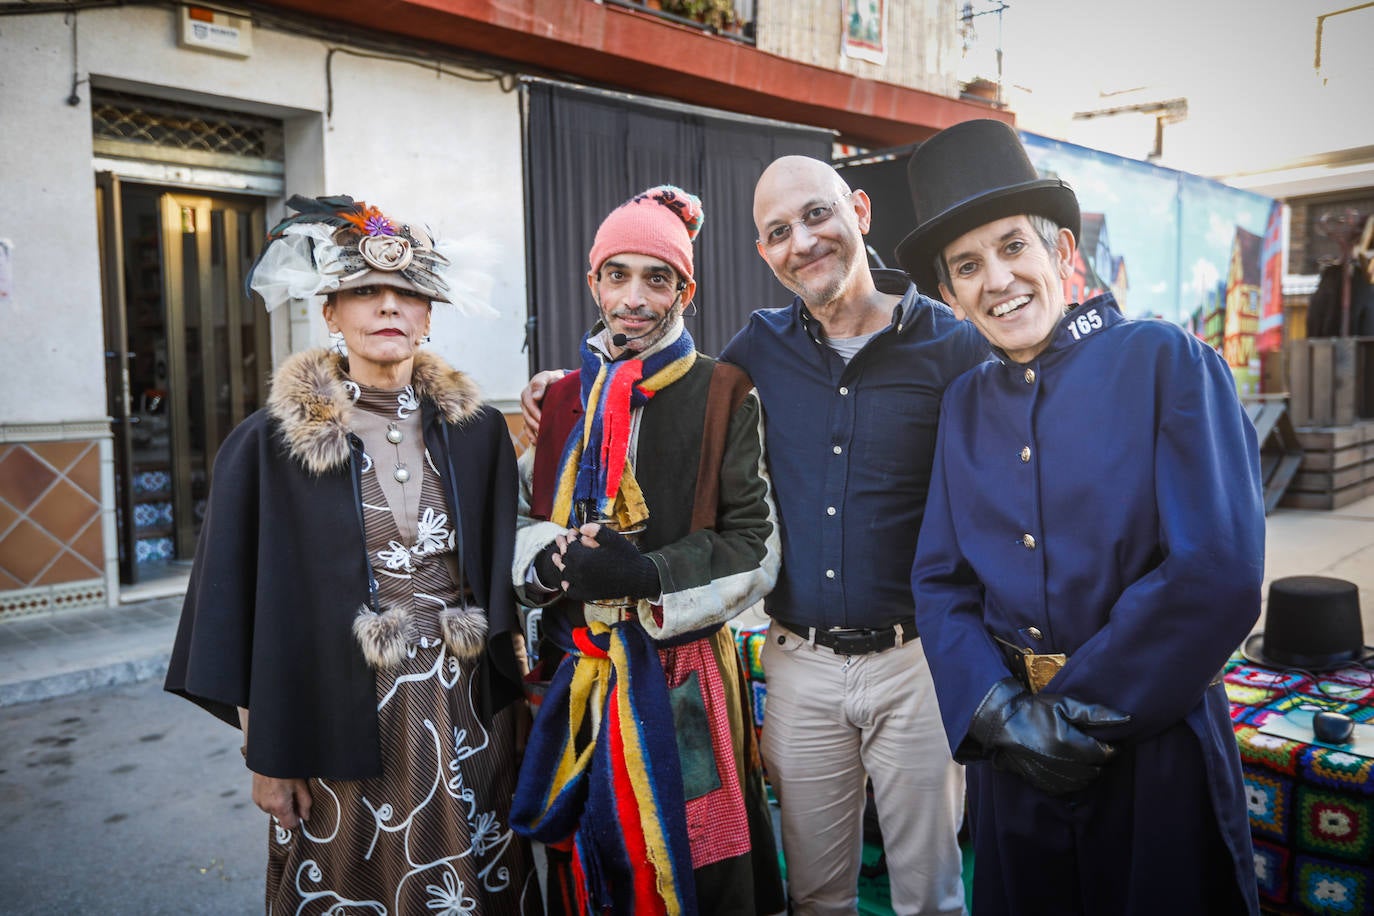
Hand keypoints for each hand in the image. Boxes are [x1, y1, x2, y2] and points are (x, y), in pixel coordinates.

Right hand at [251, 773, 312, 828]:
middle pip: (281, 817)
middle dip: (289, 809)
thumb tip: (305, 816)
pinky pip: (266, 803)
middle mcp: (267, 806)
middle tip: (293, 793)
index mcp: (280, 805)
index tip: (300, 811)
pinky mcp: (255, 796)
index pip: (289, 825)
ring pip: (273, 810)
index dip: (297, 819)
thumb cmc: (288, 768)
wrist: (270, 755)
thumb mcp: (301, 785)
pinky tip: (276, 786)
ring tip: (283, 787)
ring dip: (280, 803)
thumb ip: (305, 804)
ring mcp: (259, 802)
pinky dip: (272, 798)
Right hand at [520, 369, 567, 440]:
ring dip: (533, 432)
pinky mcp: (530, 419)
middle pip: (527, 416)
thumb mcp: (547, 377)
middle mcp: (525, 403)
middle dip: (535, 424)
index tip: (542, 419)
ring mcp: (527, 412)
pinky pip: (528, 429)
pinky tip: (537, 442)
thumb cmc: (552, 379)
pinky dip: (532, 436)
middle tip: (544, 431)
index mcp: (527, 393)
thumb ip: (541, 383)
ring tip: (541, 439)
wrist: (555, 383)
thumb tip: (536, 396)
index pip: (529, 404)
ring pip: (527, 424)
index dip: (535, 412)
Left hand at [560, 524, 659, 602]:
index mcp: (583, 559)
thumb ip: (595, 530)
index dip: (569, 537)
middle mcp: (579, 573)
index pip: (570, 546)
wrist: (638, 578)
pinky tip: (565, 580)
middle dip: (562, 547)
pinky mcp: (588, 594)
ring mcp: (583, 585)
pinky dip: (567, 585)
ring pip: (565, 573)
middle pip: (565, 559)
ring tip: (556, 557)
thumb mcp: (613, 538)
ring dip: (560, 564)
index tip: (572, 531)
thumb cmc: (626, 556)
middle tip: (560, 539)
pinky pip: (572, 591)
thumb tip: (582, 528)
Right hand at [968, 678, 1130, 794]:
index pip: (1106, 753)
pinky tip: (1069, 767)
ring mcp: (1053, 777)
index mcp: (1071, 744)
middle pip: (1098, 770)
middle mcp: (1064, 765)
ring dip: (1089, 771)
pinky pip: (1069, 788)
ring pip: (1085, 781)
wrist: (1003, 724)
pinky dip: (1074, 780)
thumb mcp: (1065, 705)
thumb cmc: (1035, 710)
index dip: (1111, 746)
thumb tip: (1127, 719)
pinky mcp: (1044, 784)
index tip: (1108, 739)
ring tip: (1083, 756)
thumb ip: (1096, 713)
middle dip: (1101, 759)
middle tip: (1095, 746)